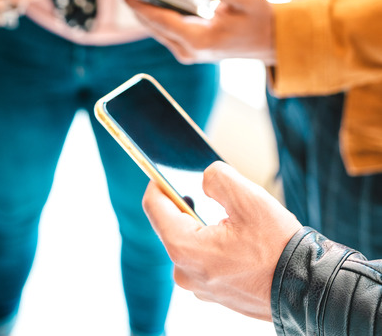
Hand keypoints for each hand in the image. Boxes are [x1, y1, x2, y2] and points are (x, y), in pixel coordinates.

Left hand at [125, 0, 275, 64]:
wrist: (271, 41)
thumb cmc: (260, 18)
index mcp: (200, 41)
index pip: (161, 21)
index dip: (141, 4)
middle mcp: (188, 51)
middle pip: (153, 24)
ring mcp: (186, 52)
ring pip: (157, 26)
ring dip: (151, 1)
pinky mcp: (187, 48)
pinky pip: (166, 27)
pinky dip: (162, 7)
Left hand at [142, 161, 301, 320]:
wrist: (310, 290)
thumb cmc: (280, 248)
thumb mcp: (249, 199)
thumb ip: (217, 178)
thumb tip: (203, 179)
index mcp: (184, 248)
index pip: (154, 206)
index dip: (159, 183)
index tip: (166, 170)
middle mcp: (184, 271)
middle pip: (172, 224)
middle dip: (191, 205)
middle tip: (216, 197)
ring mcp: (198, 286)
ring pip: (191, 242)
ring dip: (207, 227)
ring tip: (236, 224)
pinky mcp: (214, 293)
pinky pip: (205, 260)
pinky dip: (217, 247)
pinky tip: (241, 243)